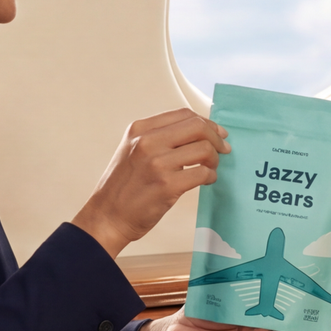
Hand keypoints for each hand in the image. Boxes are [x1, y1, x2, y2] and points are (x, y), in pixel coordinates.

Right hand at [71, 110, 229, 255]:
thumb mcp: (132, 150)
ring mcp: (157, 163)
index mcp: (140, 130)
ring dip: (214, 159)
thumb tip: (198, 132)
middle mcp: (147, 142)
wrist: (107, 216)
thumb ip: (159, 138)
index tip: (217, 132)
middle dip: (216, 138)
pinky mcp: (167, 185)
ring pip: (204, 149)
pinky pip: (203, 173)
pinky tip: (206, 180)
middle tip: (223, 149)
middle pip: (197, 127)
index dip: (207, 122)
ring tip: (210, 168)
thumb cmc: (123, 186)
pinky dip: (211, 176)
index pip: (184, 114)